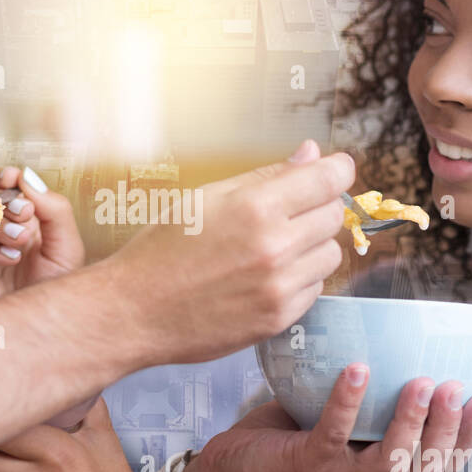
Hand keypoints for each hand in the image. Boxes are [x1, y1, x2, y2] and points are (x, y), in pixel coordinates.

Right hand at [0, 165, 85, 297]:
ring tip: (20, 239)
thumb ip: (55, 210)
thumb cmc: (51, 296)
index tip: (12, 177)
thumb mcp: (67, 248)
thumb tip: (30, 179)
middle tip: (24, 212)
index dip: (4, 176)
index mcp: (23, 219)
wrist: (38, 332)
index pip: (3, 184)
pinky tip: (9, 258)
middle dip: (4, 198)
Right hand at [105, 139, 355, 366]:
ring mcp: (279, 287)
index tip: (333, 170)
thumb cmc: (161, 250)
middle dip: (318, 208)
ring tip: (274, 248)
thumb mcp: (206, 198)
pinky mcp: (278, 318)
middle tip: (289, 213)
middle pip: (334, 216)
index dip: (336, 170)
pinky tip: (265, 276)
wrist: (134, 310)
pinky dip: (299, 279)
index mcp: (256, 207)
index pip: (329, 178)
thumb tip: (310, 154)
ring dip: (312, 247)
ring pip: (330, 255)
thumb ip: (265, 176)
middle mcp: (275, 247)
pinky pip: (314, 289)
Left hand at [179, 366, 471, 471]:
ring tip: (422, 381)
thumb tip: (388, 325)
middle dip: (449, 428)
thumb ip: (363, 384)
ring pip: (391, 459)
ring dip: (412, 422)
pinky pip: (334, 432)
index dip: (467, 435)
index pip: (440, 461)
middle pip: (426, 464)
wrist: (233, 466)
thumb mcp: (333, 409)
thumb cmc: (288, 431)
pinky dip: (348, 400)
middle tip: (457, 387)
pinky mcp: (309, 464)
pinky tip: (358, 369)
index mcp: (382, 463)